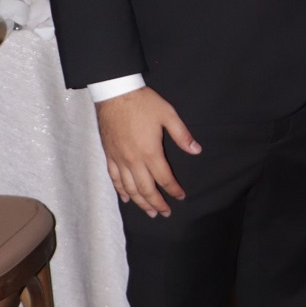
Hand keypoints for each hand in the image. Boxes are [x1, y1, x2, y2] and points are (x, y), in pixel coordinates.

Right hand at [96, 86, 200, 217]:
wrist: (115, 93)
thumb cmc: (143, 103)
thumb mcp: (168, 115)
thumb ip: (182, 135)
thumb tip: (196, 150)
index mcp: (150, 152)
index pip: (164, 179)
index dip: (173, 190)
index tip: (181, 197)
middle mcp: (133, 160)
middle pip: (146, 189)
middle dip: (157, 204)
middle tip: (165, 213)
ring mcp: (119, 159)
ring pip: (129, 188)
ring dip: (140, 203)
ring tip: (149, 212)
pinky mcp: (109, 155)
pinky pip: (114, 179)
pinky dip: (121, 191)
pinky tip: (126, 198)